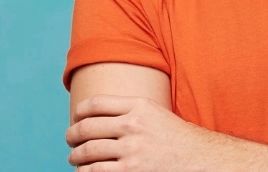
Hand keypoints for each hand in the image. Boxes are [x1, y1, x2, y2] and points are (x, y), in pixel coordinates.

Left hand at [66, 94, 211, 170]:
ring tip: (75, 158)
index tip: (76, 118)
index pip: (96, 103)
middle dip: (72, 135)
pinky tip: (86, 171)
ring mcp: (131, 150)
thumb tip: (97, 116)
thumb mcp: (154, 113)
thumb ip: (129, 110)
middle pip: (87, 127)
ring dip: (75, 156)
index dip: (80, 111)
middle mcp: (133, 125)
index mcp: (139, 105)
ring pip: (87, 152)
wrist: (197, 158)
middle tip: (70, 140)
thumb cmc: (174, 137)